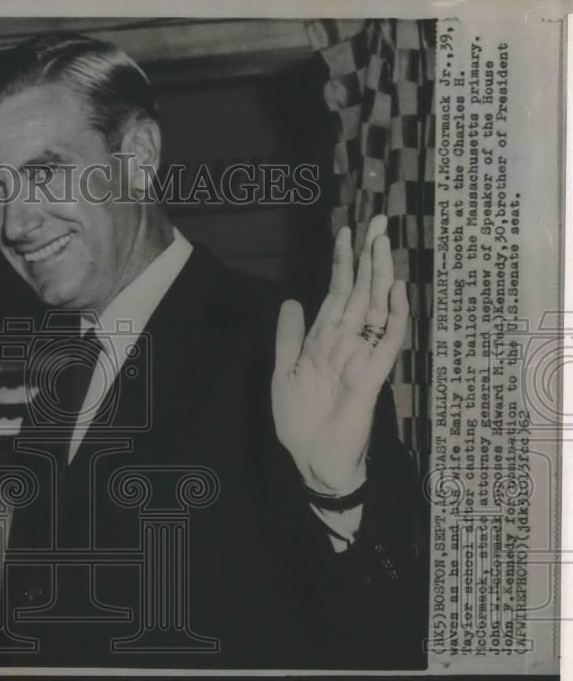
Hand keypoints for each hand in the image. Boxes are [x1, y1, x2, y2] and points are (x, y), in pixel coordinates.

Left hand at [272, 215, 408, 494]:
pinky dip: (395, 317)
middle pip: (360, 292)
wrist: (313, 460)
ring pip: (375, 309)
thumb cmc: (300, 421)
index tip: (346, 231)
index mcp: (324, 341)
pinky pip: (388, 343)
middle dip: (367, 257)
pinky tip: (397, 290)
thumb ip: (288, 338)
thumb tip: (291, 300)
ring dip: (379, 276)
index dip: (342, 263)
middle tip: (376, 219)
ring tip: (383, 241)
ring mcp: (361, 357)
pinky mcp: (371, 377)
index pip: (336, 293)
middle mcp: (346, 343)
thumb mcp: (283, 374)